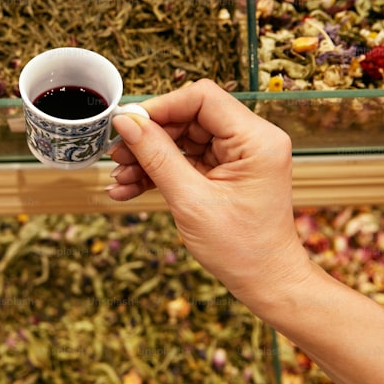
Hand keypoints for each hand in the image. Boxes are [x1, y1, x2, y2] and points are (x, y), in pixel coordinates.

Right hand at [107, 79, 311, 307]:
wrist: (266, 284)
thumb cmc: (243, 249)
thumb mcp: (191, 201)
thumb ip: (157, 156)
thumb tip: (126, 123)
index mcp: (256, 139)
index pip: (202, 98)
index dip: (161, 107)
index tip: (128, 125)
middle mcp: (252, 140)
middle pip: (189, 117)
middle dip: (150, 137)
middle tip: (117, 155)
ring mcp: (239, 156)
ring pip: (183, 139)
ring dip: (149, 157)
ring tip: (120, 177)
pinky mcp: (226, 172)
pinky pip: (186, 160)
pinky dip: (159, 173)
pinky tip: (130, 187)